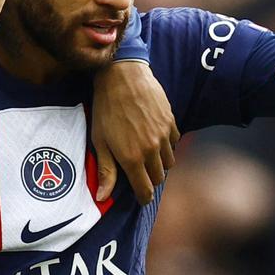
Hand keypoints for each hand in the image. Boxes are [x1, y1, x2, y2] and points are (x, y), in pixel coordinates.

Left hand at [92, 57, 178, 203]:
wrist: (122, 76)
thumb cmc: (106, 109)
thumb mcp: (100, 141)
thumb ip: (106, 171)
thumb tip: (102, 198)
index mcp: (132, 158)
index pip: (145, 190)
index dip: (143, 197)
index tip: (141, 196)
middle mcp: (151, 150)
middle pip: (158, 178)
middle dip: (150, 179)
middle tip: (139, 171)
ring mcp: (163, 136)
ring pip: (169, 162)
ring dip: (159, 163)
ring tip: (147, 154)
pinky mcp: (171, 122)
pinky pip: (174, 143)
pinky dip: (167, 145)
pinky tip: (154, 137)